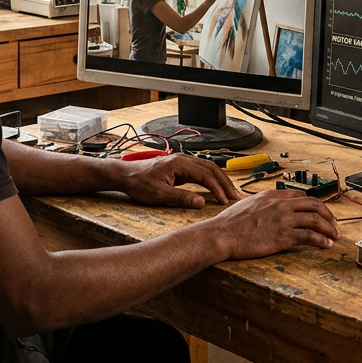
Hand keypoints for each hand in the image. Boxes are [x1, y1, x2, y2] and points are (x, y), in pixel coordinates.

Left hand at [119, 153, 237, 208]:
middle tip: (236, 197)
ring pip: (208, 168)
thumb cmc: (138, 183)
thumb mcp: (159, 194)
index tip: (225, 200)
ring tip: (230, 194)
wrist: (125, 175)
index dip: (218, 188)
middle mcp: (183, 160)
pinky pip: (201, 172)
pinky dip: (211, 180)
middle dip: (225, 183)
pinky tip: (216, 189)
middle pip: (211, 168)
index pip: (206, 175)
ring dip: (220, 181)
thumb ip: (181, 198)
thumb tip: (201, 202)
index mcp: (179, 163)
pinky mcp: (179, 168)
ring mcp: (181, 163)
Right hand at [207, 190, 340, 259]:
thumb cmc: (229, 223)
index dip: (315, 205)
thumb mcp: (248, 204)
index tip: (320, 213)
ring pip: (316, 220)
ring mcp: (283, 219)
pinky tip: (326, 245)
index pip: (301, 196)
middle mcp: (281, 204)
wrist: (222, 234)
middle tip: (334, 225)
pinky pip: (309, 236)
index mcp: (272, 195)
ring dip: (330, 229)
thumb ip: (262, 205)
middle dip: (329, 215)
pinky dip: (321, 240)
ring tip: (335, 237)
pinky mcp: (283, 236)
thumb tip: (266, 209)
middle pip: (314, 204)